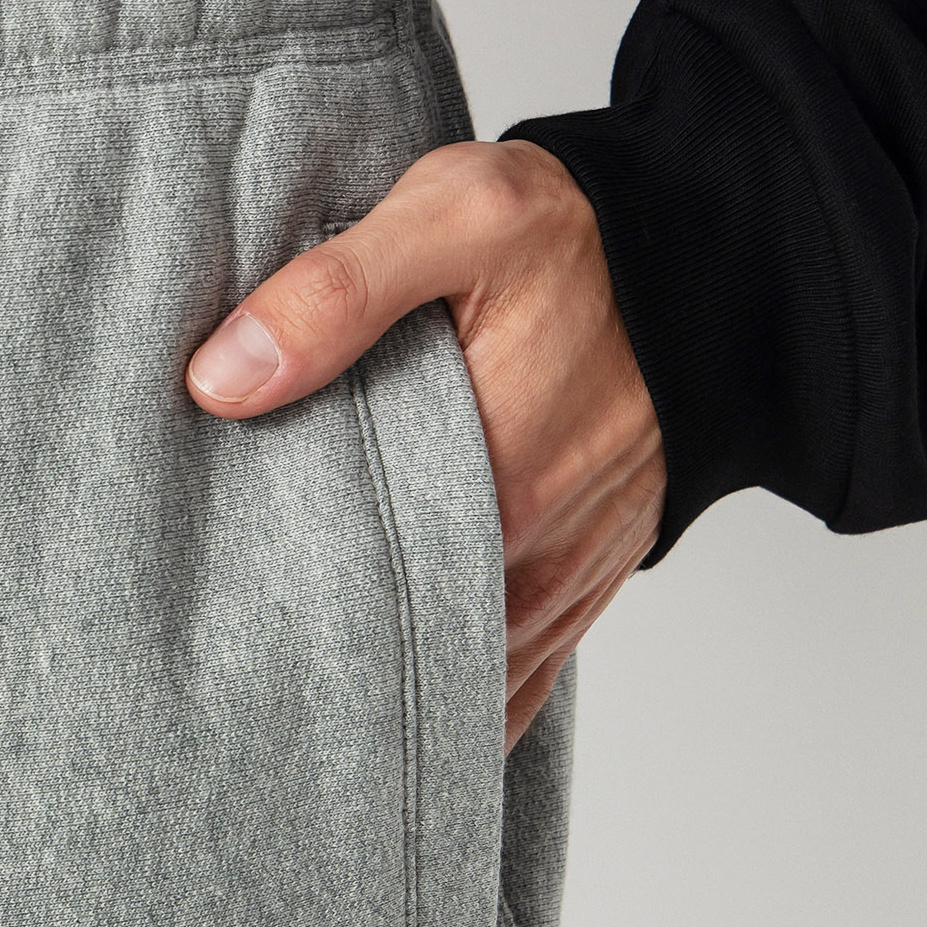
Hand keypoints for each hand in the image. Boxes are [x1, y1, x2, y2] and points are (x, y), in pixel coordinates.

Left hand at [184, 139, 665, 750]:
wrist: (714, 261)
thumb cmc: (580, 238)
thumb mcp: (455, 217)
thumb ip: (335, 293)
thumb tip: (221, 379)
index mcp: (491, 483)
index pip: (353, 586)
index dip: (276, 601)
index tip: (212, 604)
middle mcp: (531, 554)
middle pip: (398, 639)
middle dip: (320, 647)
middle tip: (235, 649)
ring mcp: (560, 584)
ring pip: (453, 674)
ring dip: (383, 678)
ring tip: (293, 682)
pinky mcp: (579, 590)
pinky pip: (510, 681)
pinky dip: (451, 702)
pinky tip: (384, 709)